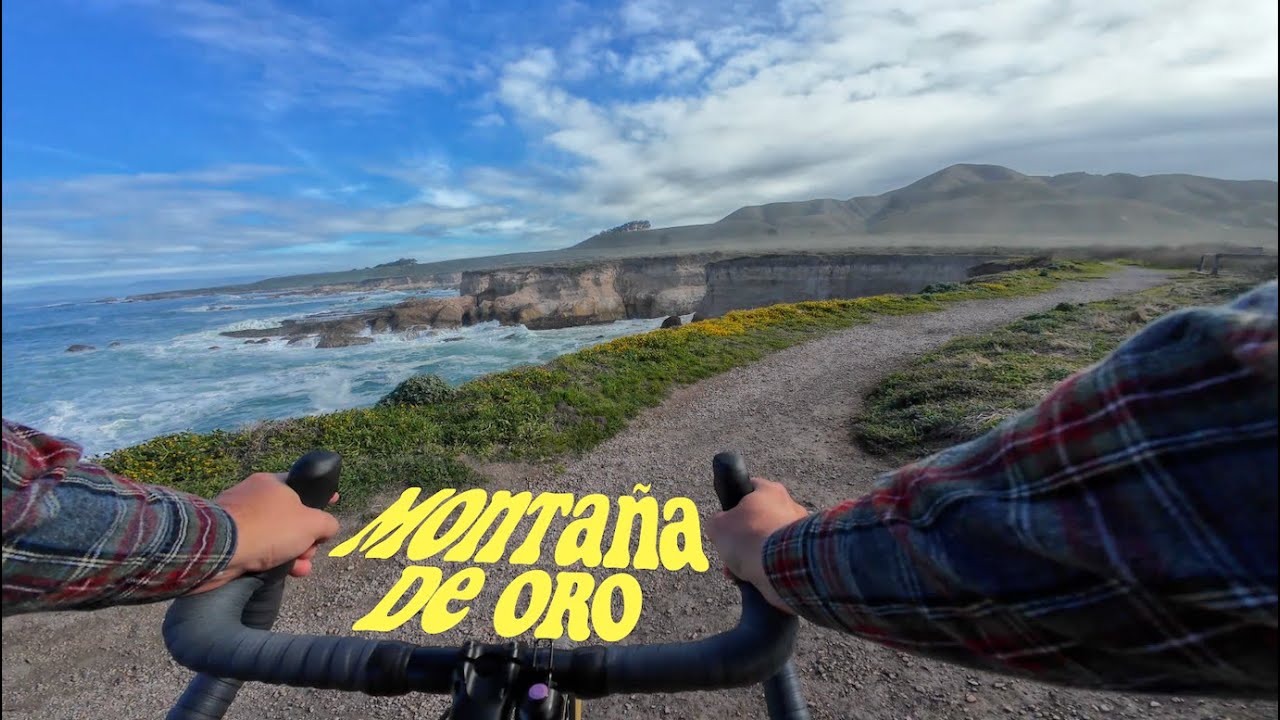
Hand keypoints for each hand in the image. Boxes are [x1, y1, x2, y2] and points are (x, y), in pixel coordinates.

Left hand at [189, 473, 340, 594]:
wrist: (218, 550)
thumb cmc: (268, 528)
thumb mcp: (311, 523)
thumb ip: (327, 523)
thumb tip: (328, 527)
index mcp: (271, 483)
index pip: (302, 486)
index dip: (321, 496)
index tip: (334, 501)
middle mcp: (253, 496)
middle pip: (290, 517)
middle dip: (305, 537)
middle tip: (310, 551)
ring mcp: (238, 519)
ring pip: (275, 536)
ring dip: (292, 553)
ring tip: (300, 569)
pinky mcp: (228, 541)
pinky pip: (257, 549)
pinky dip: (271, 561)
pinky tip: (281, 573)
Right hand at [707, 477, 809, 613]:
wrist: (778, 565)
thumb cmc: (749, 537)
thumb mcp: (718, 526)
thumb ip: (716, 523)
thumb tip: (719, 528)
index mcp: (770, 491)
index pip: (750, 487)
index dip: (735, 501)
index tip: (727, 516)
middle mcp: (790, 506)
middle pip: (760, 519)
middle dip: (743, 537)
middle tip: (730, 550)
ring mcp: (799, 531)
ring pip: (769, 541)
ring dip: (753, 554)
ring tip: (738, 570)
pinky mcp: (803, 553)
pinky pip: (779, 558)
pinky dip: (766, 566)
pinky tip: (753, 577)